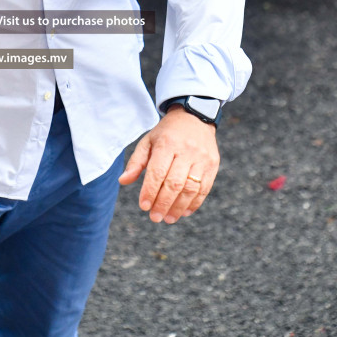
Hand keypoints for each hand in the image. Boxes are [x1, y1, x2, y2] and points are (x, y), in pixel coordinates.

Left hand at [118, 107, 218, 222]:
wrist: (195, 117)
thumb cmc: (167, 133)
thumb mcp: (148, 141)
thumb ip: (136, 162)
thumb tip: (123, 181)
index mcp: (167, 143)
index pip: (157, 172)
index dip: (150, 191)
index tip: (143, 206)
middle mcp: (186, 150)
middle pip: (175, 183)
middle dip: (163, 203)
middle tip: (155, 217)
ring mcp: (202, 158)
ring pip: (191, 188)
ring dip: (179, 207)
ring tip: (168, 218)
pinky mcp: (213, 165)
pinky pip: (205, 188)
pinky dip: (195, 203)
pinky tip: (184, 212)